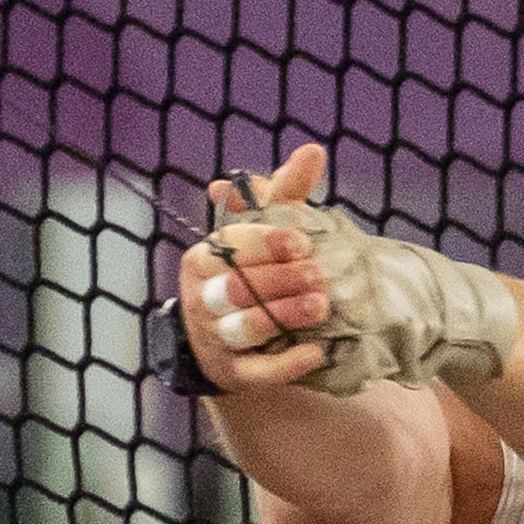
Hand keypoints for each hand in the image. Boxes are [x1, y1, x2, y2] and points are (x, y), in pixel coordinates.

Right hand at [177, 144, 333, 391]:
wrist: (230, 342)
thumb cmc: (252, 273)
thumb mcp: (265, 232)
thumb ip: (286, 193)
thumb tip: (313, 150)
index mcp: (204, 259)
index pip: (228, 246)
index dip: (264, 243)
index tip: (302, 241)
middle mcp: (202, 298)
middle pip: (236, 288)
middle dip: (279, 279)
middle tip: (320, 274)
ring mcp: (214, 338)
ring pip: (243, 327)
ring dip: (283, 316)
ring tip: (320, 306)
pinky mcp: (233, 374)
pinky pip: (255, 372)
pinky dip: (285, 365)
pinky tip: (316, 352)